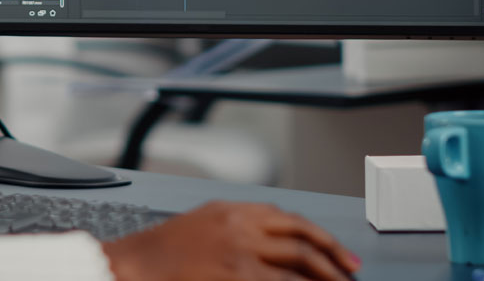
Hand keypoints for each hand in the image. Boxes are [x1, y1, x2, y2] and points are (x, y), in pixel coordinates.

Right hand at [102, 202, 359, 280]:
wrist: (134, 263)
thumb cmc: (162, 251)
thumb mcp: (204, 222)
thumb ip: (240, 226)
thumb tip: (279, 242)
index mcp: (233, 209)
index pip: (291, 219)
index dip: (323, 238)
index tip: (341, 255)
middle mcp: (239, 225)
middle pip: (301, 239)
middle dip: (333, 259)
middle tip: (349, 274)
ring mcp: (238, 250)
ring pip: (297, 261)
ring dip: (324, 276)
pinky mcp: (234, 274)